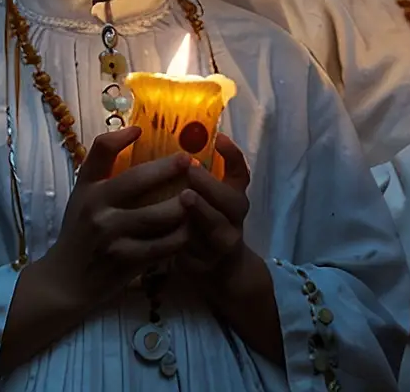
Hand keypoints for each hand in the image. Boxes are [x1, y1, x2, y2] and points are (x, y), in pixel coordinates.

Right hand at [38, 127, 194, 312]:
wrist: (67, 280)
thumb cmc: (80, 229)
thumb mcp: (83, 193)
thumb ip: (102, 161)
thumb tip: (134, 129)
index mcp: (90, 191)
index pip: (105, 153)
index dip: (126, 138)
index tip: (158, 137)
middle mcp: (100, 211)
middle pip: (139, 182)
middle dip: (170, 170)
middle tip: (194, 165)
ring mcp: (114, 238)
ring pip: (158, 216)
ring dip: (182, 206)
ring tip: (199, 197)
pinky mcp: (127, 263)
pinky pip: (162, 246)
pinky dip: (180, 236)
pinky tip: (190, 229)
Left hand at [178, 134, 251, 274]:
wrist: (221, 271)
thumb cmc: (205, 225)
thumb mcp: (207, 202)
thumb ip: (197, 180)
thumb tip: (176, 149)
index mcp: (234, 199)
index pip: (240, 174)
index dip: (233, 156)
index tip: (218, 138)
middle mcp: (234, 219)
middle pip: (232, 201)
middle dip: (212, 185)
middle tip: (191, 169)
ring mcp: (223, 243)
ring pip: (217, 227)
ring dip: (203, 211)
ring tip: (185, 197)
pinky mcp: (207, 264)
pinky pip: (197, 251)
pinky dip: (185, 240)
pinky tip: (169, 230)